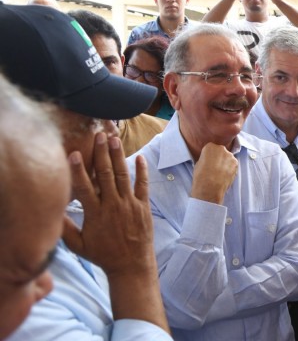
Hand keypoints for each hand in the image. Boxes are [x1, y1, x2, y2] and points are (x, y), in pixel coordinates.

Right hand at [62, 133, 155, 276]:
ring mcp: (130, 205)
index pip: (85, 187)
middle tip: (99, 135)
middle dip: (102, 154)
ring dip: (119, 156)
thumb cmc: (103, 255)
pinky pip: (143, 186)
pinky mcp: (143, 207)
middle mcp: (113, 206)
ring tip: (115, 139)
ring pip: (123, 176)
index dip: (79, 170)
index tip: (75, 154)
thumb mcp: (79, 245)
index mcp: (95, 214)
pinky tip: (140, 157)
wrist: (131, 265)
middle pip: (105, 175)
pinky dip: (141, 171)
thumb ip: (65, 229)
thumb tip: (52, 213)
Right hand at [190, 143, 237, 204]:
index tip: (209, 162)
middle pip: (221, 152)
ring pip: (228, 158)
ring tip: (220, 173)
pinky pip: (233, 164)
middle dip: (219, 158)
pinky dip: (230, 169)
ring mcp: (230, 155)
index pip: (211, 148)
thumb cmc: (200, 176)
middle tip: (215, 168)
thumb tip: (209, 160)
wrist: (209, 187)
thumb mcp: (198, 163)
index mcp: (210, 146)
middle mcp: (221, 148)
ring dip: (225, 163)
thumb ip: (206, 158)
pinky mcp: (235, 163)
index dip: (211, 156)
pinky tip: (225, 175)